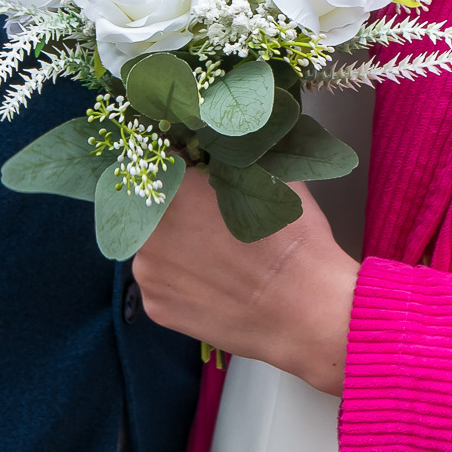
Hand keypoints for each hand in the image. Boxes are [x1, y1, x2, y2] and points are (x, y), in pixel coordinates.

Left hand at [131, 168, 358, 395]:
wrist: (305, 312)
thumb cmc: (291, 238)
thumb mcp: (268, 174)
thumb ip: (230, 154)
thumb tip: (213, 140)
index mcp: (170, 187)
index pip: (163, 163)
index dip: (185, 166)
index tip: (204, 176)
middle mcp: (147, 230)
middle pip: (155, 206)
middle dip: (179, 206)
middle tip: (216, 218)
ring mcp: (148, 273)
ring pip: (156, 245)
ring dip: (178, 243)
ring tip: (220, 255)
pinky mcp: (156, 309)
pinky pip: (163, 282)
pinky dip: (182, 279)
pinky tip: (215, 283)